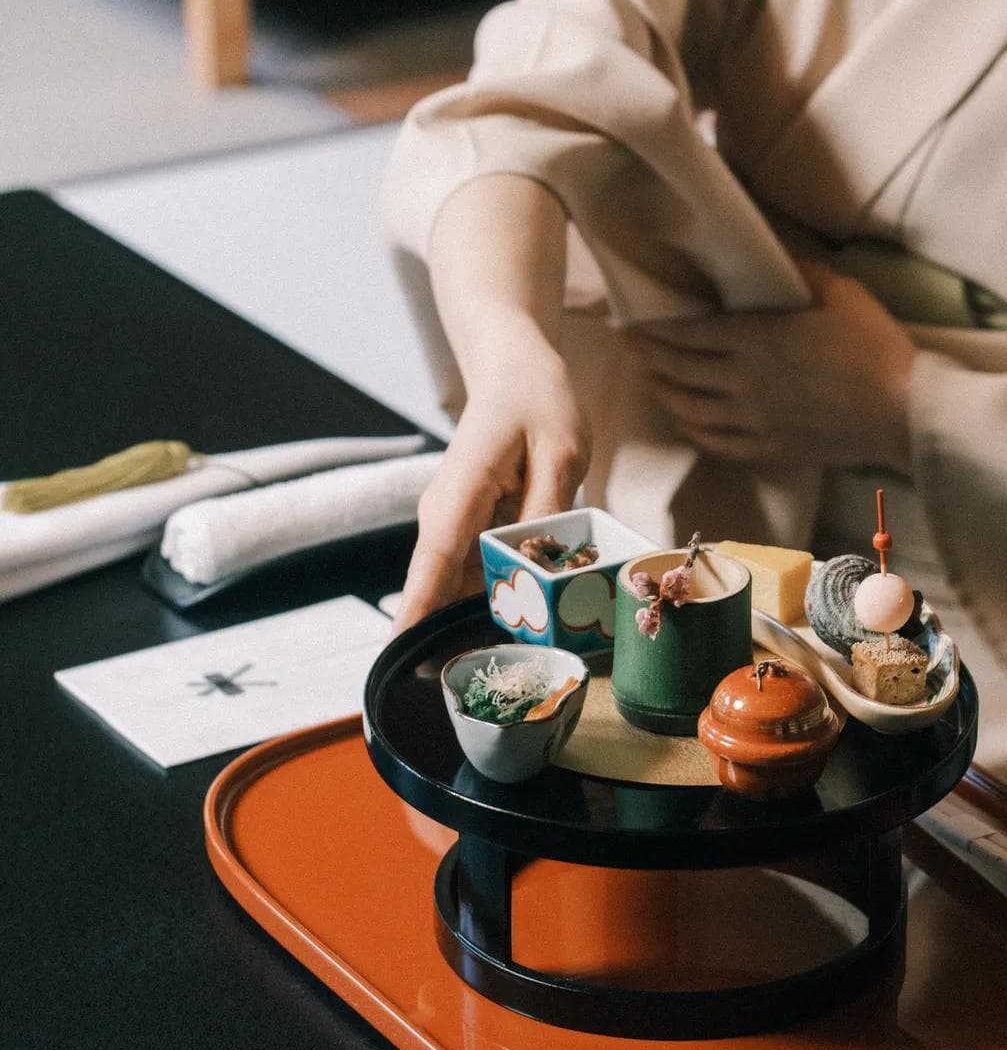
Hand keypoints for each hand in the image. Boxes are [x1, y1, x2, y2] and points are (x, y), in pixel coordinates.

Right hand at [392, 336, 589, 634]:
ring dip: (484, 615)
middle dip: (455, 633)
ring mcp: (453, 522)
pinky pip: (477, 571)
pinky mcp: (468, 527)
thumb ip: (549, 509)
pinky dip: (498, 593)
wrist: (516, 371)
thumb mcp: (562, 452)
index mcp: (462, 491)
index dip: (419, 611)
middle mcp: (445, 513)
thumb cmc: (538, 403)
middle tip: (485, 677)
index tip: (402, 656)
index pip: (434, 561)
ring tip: (519, 653)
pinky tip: (527, 617)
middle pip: (441, 586)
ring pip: (460, 585)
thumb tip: (537, 565)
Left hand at [626, 260, 915, 471]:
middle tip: (630, 348)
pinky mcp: (769, 449)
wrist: (903, 412)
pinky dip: (695, 432)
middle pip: (679, 371)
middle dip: (648, 358)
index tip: (633, 323)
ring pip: (690, 411)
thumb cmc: (875, 346)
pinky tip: (689, 423)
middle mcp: (742, 382)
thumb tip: (773, 255)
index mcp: (755, 339)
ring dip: (664, 394)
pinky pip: (717, 444)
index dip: (654, 330)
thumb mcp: (840, 292)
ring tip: (651, 382)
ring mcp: (753, 421)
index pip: (687, 334)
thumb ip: (800, 272)